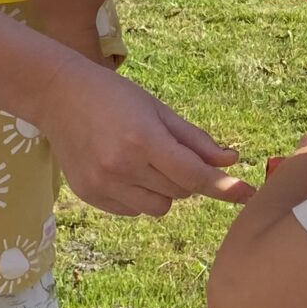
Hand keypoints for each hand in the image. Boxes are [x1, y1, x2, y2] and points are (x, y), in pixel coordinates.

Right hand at [39, 58, 249, 215]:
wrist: (57, 96)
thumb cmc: (114, 96)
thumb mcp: (158, 110)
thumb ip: (195, 140)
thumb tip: (231, 161)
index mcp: (144, 140)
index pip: (195, 175)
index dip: (225, 187)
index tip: (248, 195)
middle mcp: (123, 167)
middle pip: (181, 192)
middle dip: (185, 176)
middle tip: (166, 151)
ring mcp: (104, 185)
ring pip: (159, 207)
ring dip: (164, 190)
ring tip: (142, 160)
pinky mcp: (90, 196)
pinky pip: (134, 211)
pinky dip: (139, 196)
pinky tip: (122, 169)